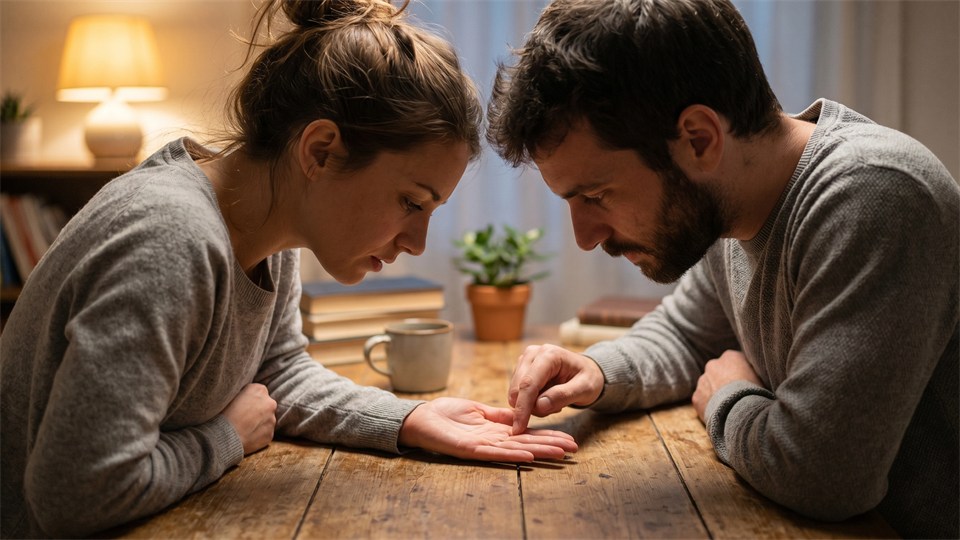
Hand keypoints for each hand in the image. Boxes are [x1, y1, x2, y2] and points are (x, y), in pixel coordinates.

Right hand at [221, 383, 276, 454]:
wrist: (225, 436)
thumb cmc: (223, 414)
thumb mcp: (231, 395)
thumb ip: (243, 394)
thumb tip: (244, 398)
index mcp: (259, 389)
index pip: (258, 392)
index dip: (249, 400)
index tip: (241, 405)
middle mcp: (269, 403)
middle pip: (265, 405)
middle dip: (257, 411)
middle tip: (243, 418)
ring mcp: (272, 419)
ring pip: (266, 420)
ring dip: (258, 423)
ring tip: (243, 428)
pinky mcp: (270, 434)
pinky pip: (265, 433)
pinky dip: (258, 435)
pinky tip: (246, 436)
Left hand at [398, 397, 577, 461]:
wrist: (421, 418)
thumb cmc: (446, 415)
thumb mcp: (478, 411)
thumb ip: (498, 415)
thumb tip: (520, 414)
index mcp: (496, 432)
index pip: (527, 434)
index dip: (548, 436)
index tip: (568, 437)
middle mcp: (493, 442)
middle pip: (527, 444)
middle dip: (550, 446)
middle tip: (574, 448)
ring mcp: (483, 447)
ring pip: (516, 450)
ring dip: (539, 452)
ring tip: (559, 453)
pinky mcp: (469, 449)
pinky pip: (494, 453)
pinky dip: (512, 455)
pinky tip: (528, 456)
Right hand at [508, 344, 604, 434]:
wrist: (587, 371)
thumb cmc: (589, 379)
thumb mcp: (585, 389)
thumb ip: (563, 396)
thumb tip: (538, 405)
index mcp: (549, 355)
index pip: (529, 383)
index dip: (522, 407)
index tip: (519, 428)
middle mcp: (533, 353)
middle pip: (518, 388)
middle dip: (531, 407)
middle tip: (557, 408)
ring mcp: (525, 360)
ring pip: (516, 392)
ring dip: (533, 405)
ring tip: (555, 401)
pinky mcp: (521, 368)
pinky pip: (518, 393)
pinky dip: (531, 402)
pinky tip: (547, 398)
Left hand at [692, 350, 762, 421]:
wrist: (740, 411)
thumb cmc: (756, 394)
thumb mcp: (760, 378)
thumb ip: (752, 372)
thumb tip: (752, 375)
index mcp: (730, 357)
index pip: (733, 362)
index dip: (739, 374)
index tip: (744, 384)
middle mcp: (713, 364)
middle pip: (717, 372)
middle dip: (723, 381)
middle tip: (733, 395)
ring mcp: (702, 380)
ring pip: (707, 386)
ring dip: (714, 393)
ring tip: (726, 407)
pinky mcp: (696, 396)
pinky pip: (701, 400)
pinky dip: (707, 406)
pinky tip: (718, 414)